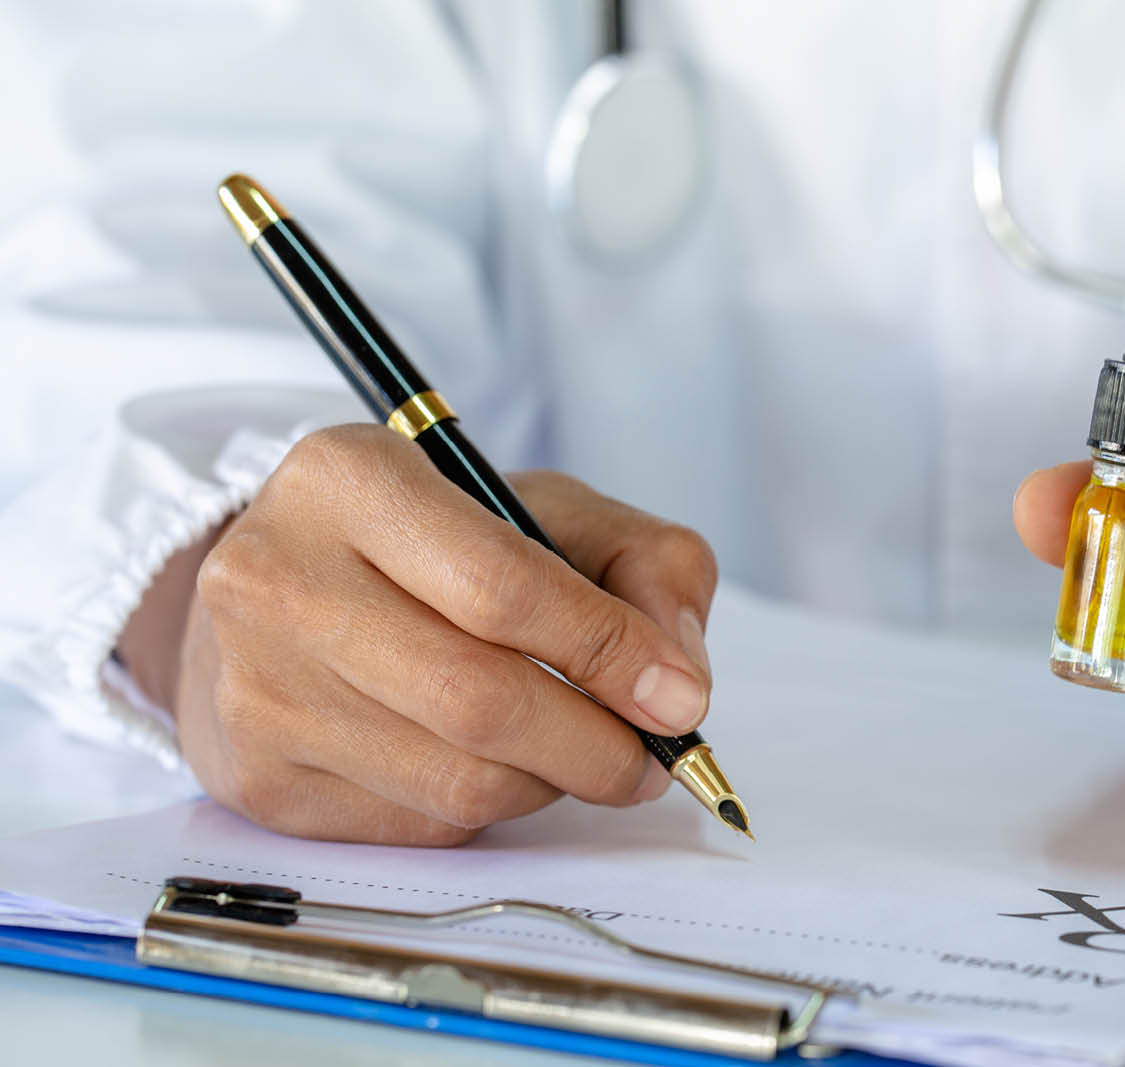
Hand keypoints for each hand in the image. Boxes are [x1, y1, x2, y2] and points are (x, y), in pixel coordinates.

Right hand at [156, 424, 716, 843]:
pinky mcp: (260, 779)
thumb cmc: (437, 548)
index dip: (609, 652)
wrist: (284, 594)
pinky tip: (492, 761)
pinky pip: (420, 822)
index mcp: (349, 480)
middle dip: (596, 745)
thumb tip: (679, 684)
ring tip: (578, 751)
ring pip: (457, 779)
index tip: (680, 698)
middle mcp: (276, 578)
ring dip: (550, 782)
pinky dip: (488, 805)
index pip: (502, 587)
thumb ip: (646, 567)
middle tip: (652, 757)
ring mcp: (257, 688)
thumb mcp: (551, 511)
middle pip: (478, 699)